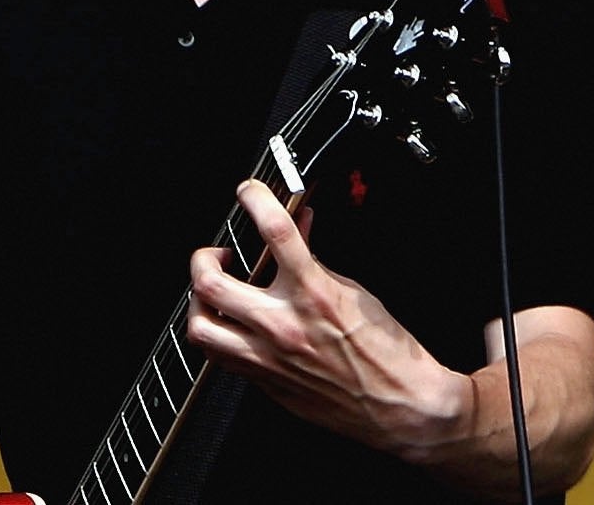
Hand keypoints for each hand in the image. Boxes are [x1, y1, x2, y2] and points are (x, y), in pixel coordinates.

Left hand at [185, 181, 464, 460]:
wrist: (395, 402)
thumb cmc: (385, 352)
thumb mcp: (356, 292)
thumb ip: (318, 262)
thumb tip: (301, 234)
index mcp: (314, 294)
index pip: (275, 232)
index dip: (256, 200)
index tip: (249, 191)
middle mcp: (283, 325)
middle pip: (212, 283)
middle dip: (204, 258)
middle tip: (215, 252)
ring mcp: (266, 356)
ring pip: (200, 326)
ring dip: (198, 301)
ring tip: (211, 290)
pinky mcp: (261, 381)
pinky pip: (217, 355)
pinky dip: (215, 332)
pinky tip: (228, 323)